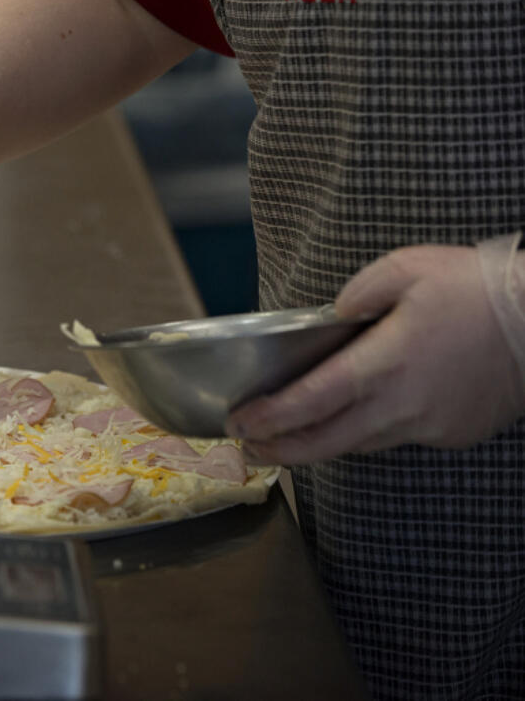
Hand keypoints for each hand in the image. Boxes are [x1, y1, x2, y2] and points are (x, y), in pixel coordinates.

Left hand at [225, 241, 524, 464]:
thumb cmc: (478, 289)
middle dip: (279, 449)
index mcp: (384, 363)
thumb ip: (358, 294)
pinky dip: (365, 432)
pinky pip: (395, 438)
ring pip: (358, 444)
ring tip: (286, 438)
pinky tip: (350, 420)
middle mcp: (402, 405)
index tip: (240, 423)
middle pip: (325, 441)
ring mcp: (428, 425)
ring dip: (319, 444)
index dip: (270, 418)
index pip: (310, 402)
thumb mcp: (407, 269)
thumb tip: (332, 316)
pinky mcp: (451, 433)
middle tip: (247, 447)